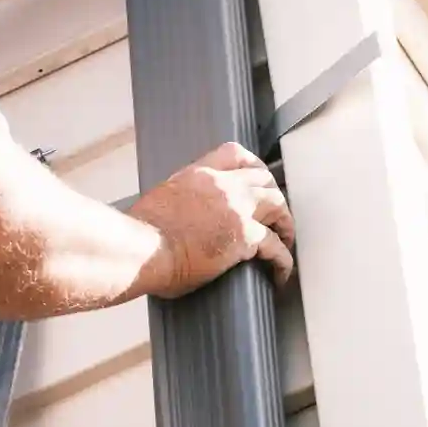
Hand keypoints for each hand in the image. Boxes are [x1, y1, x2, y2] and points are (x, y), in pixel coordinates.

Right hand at [127, 142, 295, 296]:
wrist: (141, 249)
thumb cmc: (142, 233)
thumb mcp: (162, 198)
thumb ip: (182, 196)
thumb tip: (185, 211)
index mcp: (199, 174)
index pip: (235, 153)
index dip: (253, 166)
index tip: (260, 179)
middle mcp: (222, 185)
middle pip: (264, 179)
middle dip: (275, 197)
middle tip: (278, 215)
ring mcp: (236, 209)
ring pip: (278, 205)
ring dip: (285, 224)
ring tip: (285, 242)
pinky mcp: (244, 237)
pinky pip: (276, 246)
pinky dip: (283, 260)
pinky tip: (281, 273)